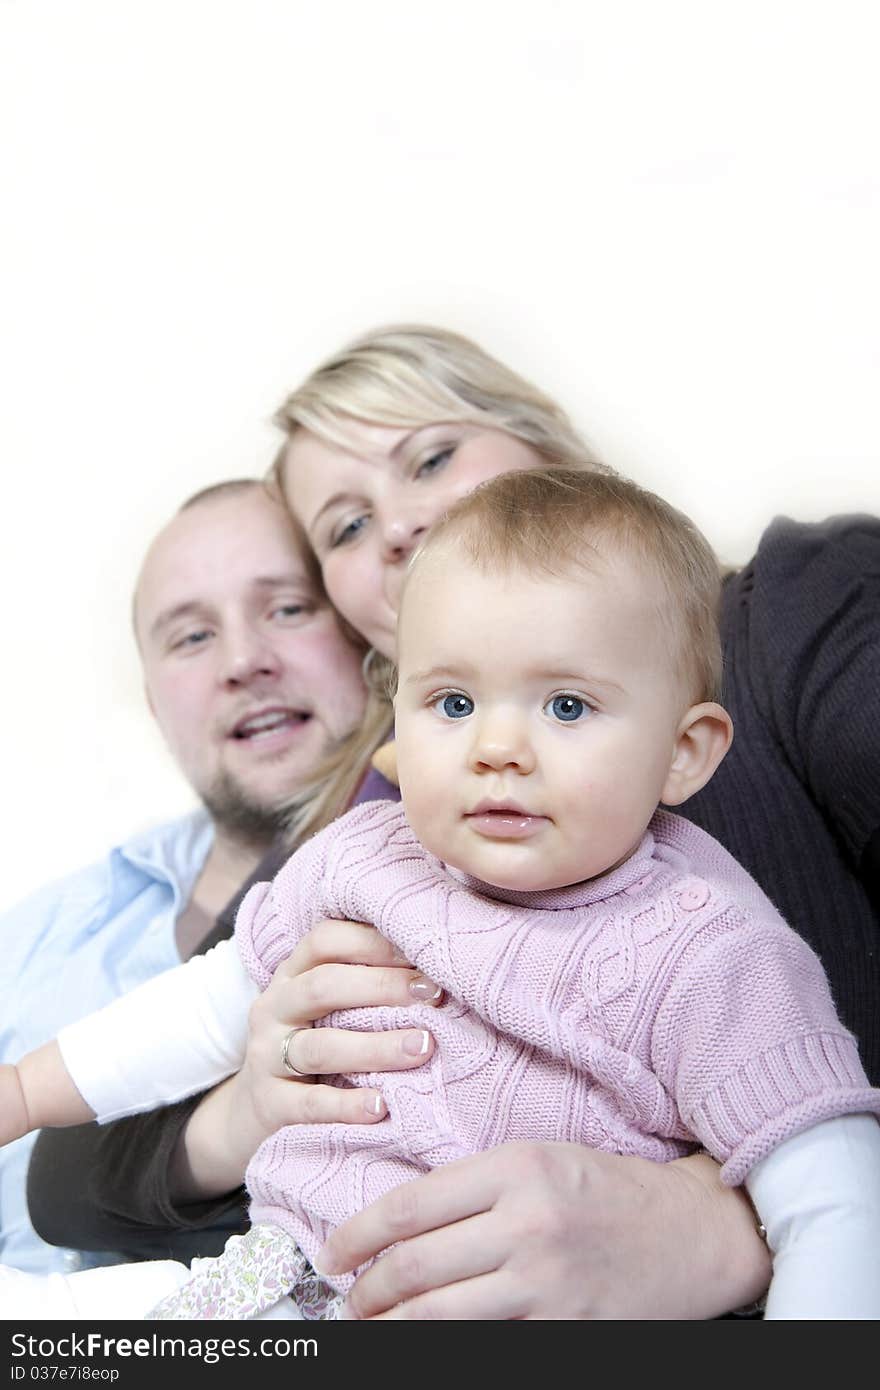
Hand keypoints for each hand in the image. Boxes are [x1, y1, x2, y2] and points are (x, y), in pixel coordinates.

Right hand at [174, 918, 441, 1198]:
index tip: (422, 950)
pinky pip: (309, 1104)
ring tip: (423, 1047)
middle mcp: (274, 1008)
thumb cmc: (314, 1046)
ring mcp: (266, 1057)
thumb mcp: (328, 1008)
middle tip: (433, 995)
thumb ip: (366, 982)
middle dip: (382, 987)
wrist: (252, 1114)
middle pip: (323, 987)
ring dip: (375, 1046)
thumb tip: (439, 965)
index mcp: (292, 975)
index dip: (372, 941)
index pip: (324, 941)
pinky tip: (381, 1107)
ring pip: (319, 1047)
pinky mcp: (269, 1105)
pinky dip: (346, 1105)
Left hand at [316, 1143, 770, 1319]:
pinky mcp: (564, 1327)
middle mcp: (527, 1223)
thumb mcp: (541, 1159)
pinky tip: (424, 1339)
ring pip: (439, 1314)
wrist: (692, 1232)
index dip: (359, 1235)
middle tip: (347, 1298)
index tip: (334, 1252)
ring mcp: (546, 1282)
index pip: (411, 1207)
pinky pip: (484, 1340)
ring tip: (370, 1324)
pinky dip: (445, 1342)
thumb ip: (476, 1186)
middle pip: (416, 1267)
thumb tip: (401, 1225)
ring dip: (391, 1325)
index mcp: (515, 1169)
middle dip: (367, 1290)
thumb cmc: (610, 1189)